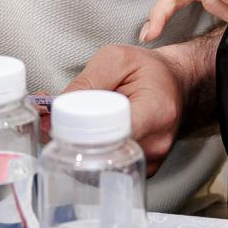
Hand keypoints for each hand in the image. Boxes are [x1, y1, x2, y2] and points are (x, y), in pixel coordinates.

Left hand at [63, 43, 188, 173]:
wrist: (175, 81)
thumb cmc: (150, 69)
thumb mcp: (116, 59)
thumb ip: (87, 80)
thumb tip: (56, 107)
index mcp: (156, 111)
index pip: (114, 135)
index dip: (82, 135)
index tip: (60, 127)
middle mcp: (157, 142)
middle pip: (104, 154)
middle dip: (73, 142)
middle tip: (51, 124)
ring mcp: (152, 159)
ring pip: (104, 166)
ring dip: (82, 150)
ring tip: (73, 126)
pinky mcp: (144, 168)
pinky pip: (111, 167)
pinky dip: (95, 156)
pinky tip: (89, 138)